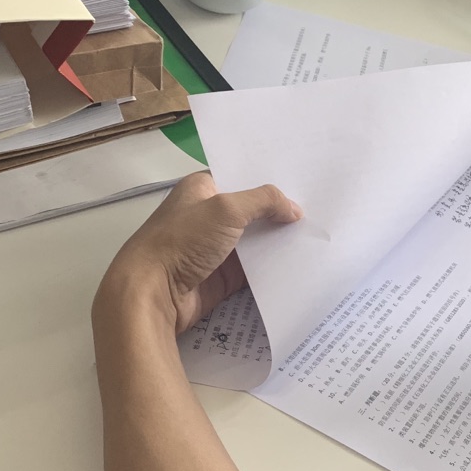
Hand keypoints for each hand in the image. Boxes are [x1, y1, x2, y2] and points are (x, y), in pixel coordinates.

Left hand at [95, 172, 302, 333]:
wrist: (152, 294)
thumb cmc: (182, 242)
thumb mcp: (226, 208)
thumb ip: (264, 201)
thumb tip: (295, 209)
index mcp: (201, 189)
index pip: (240, 177)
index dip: (268, 178)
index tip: (302, 179)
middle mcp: (207, 215)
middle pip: (251, 210)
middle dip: (279, 211)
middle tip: (318, 208)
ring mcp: (214, 247)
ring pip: (255, 240)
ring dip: (278, 240)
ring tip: (315, 234)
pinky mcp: (221, 276)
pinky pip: (253, 268)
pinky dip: (272, 266)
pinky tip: (299, 262)